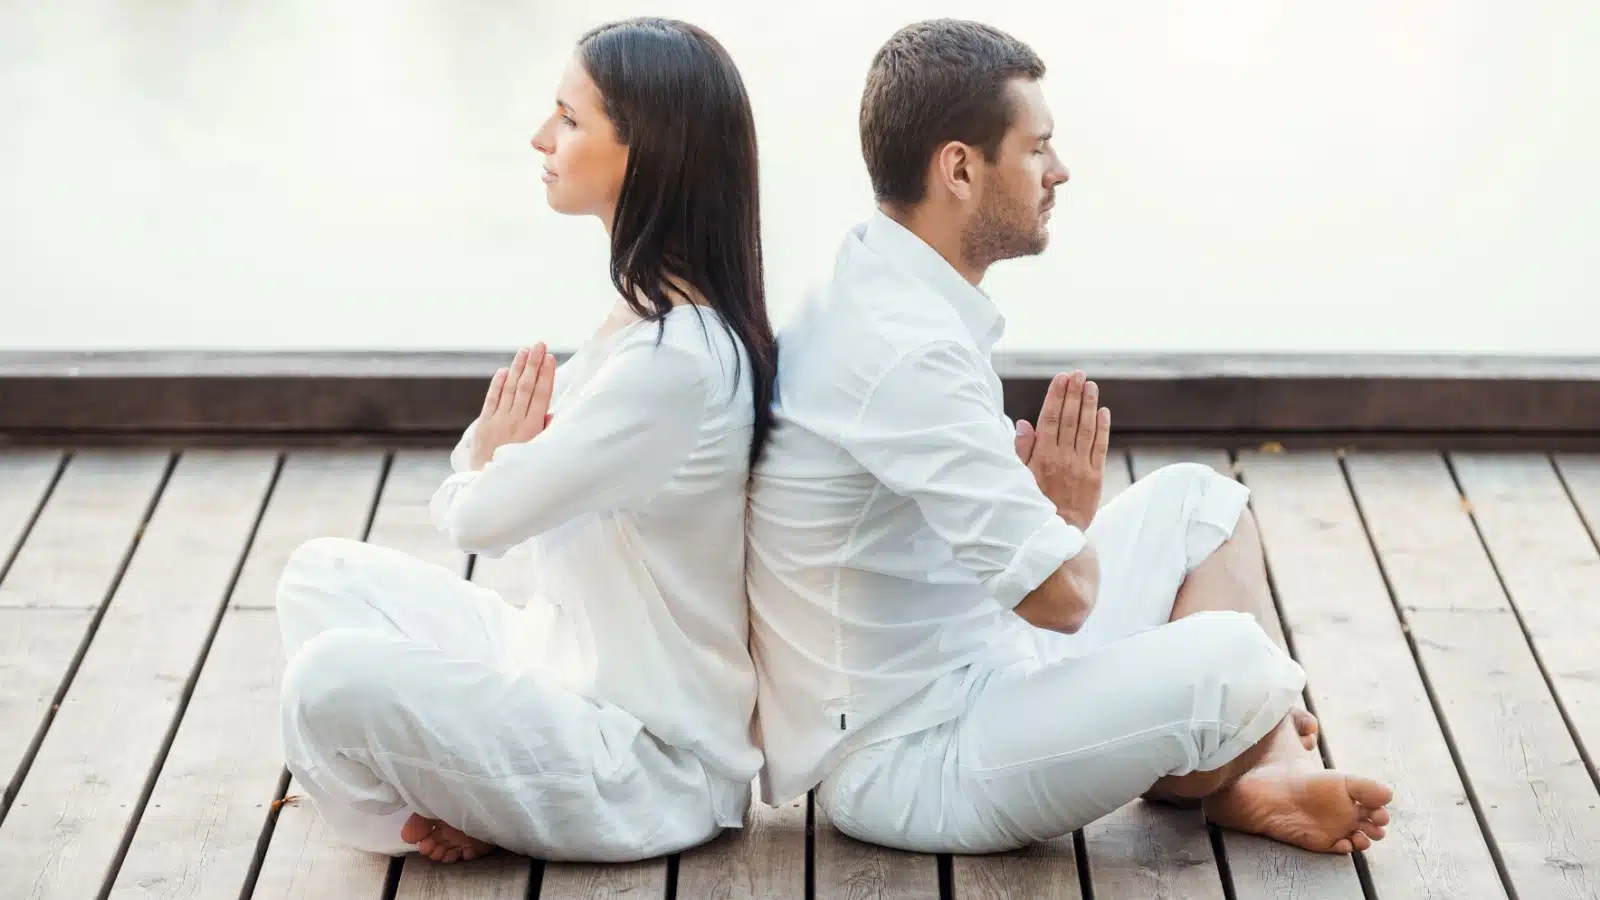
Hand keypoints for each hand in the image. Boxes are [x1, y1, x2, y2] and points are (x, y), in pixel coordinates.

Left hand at [469, 344, 556, 470]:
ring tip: (524, 351)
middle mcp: (514, 422)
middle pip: (526, 387)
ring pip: (509, 390)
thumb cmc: (522, 472)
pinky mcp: (484, 426)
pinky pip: (491, 400)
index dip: (546, 375)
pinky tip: (504, 372)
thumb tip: (552, 414)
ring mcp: (498, 422)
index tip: (550, 358)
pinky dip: (497, 385)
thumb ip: (545, 432)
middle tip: (539, 344)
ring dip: (517, 368)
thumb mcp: (539, 453)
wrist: (489, 487)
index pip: (541, 396)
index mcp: (532, 429)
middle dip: (533, 364)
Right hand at [1015, 370, 1109, 528]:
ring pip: (1086, 429)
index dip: (1056, 396)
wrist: (1056, 532)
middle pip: (1069, 419)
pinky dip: (1102, 429)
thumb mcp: (1020, 478)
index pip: (1050, 418)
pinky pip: (1100, 447)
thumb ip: (1023, 450)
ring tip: (1091, 386)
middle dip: (1074, 394)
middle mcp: (1062, 457)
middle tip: (1078, 374)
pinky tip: (1103, 412)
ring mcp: (1081, 466)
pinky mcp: (1096, 476)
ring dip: (1089, 405)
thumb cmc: (1034, 504)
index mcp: (1042, 456)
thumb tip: (1024, 424)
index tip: (1061, 378)